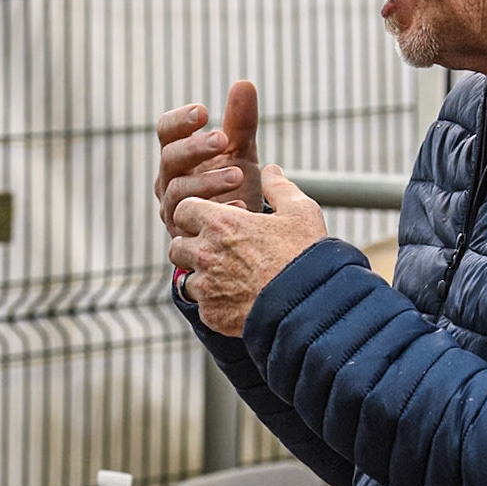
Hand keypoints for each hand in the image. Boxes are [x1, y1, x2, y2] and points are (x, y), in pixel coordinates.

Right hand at [154, 79, 261, 237]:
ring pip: (179, 191)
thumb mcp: (240, 152)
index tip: (204, 112)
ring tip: (238, 175)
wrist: (237, 231)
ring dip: (208, 181)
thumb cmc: (233, 184)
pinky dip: (219, 213)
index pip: (166, 131)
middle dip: (195, 148)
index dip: (180, 120)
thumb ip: (240, 122)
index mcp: (177, 154)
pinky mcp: (185, 235)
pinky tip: (242, 207)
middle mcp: (168, 180)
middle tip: (222, 138)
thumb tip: (244, 83)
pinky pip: (193, 224)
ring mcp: (173, 208)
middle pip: (170, 158)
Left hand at [167, 166, 326, 335]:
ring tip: (228, 279)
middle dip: (192, 248)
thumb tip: (270, 171)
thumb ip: (280, 187)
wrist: (309, 307)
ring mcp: (206, 287)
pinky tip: (238, 301)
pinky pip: (203, 307)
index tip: (211, 220)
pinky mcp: (211, 314)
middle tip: (217, 251)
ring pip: (187, 280)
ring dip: (202, 278)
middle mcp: (205, 253)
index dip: (195, 214)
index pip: (183, 210)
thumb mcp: (300, 212)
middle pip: (177, 247)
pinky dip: (215, 305)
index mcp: (221, 223)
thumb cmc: (305, 255)